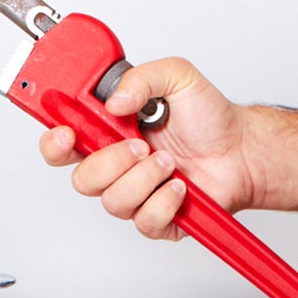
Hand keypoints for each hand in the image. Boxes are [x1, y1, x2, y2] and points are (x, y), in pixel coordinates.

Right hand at [37, 58, 257, 240]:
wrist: (242, 151)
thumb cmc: (210, 119)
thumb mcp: (178, 77)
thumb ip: (143, 77)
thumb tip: (113, 102)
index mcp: (109, 132)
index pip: (63, 143)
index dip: (55, 142)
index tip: (67, 133)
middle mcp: (117, 166)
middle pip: (82, 179)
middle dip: (111, 162)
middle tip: (140, 144)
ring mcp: (134, 194)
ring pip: (113, 201)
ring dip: (145, 178)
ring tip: (170, 161)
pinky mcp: (154, 219)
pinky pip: (144, 220)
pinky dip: (165, 201)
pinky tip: (180, 185)